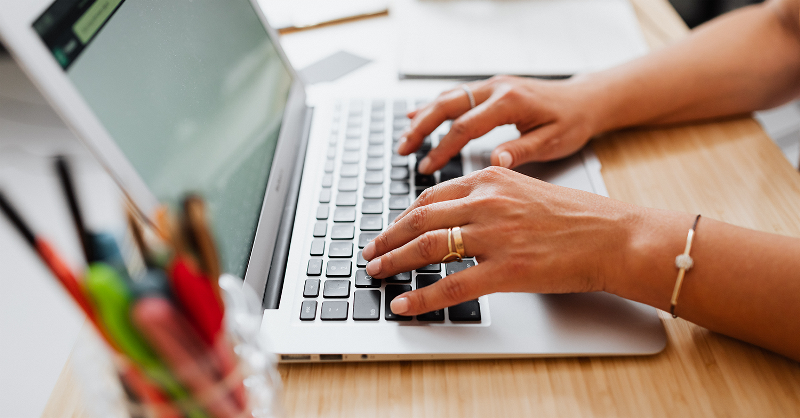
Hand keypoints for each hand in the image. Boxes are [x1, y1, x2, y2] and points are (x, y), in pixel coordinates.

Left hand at [360, 167, 636, 315]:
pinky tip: (406, 303)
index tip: (389, 230)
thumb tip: (461, 209)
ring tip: (378, 273)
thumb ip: (491, 195)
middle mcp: (488, 203)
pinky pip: (453, 285)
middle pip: (421, 219)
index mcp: (491, 181)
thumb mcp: (526, 190)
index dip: (403, 217)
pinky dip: (423, 296)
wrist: (614, 236)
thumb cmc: (577, 217)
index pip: (431, 197)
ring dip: (396, 261)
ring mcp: (496, 236)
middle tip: (371, 253)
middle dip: (389, 238)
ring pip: (429, 247)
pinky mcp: (507, 269)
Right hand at [398, 75, 600, 174]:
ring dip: (424, 117)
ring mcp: (492, 85)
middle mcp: (497, 87)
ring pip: (448, 97)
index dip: (443, 148)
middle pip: (447, 105)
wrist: (585, 100)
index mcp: (510, 101)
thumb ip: (522, 150)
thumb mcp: (553, 141)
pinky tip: (418, 116)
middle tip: (403, 150)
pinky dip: (435, 107)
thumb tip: (496, 162)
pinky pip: (457, 96)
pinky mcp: (491, 89)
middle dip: (422, 128)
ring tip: (405, 139)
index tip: (428, 167)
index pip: (466, 126)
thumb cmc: (572, 122)